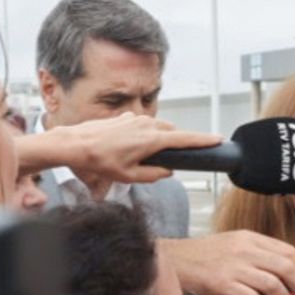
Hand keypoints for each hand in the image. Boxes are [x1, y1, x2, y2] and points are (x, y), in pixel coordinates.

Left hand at [19, 114, 219, 184]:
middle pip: (173, 133)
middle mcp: (147, 124)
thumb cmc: (100, 161)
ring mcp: (136, 118)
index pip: (185, 139)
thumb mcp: (130, 177)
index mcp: (152, 139)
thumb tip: (168, 170)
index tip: (218, 139)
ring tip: (144, 157)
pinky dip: (144, 135)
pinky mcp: (126, 117)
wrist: (76, 144)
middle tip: (172, 159)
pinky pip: (143, 125)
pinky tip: (128, 148)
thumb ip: (154, 174)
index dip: (204, 140)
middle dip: (177, 144)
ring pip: (158, 128)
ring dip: (159, 140)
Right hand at [161, 230, 294, 294]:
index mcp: (249, 238)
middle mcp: (244, 250)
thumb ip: (259, 253)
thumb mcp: (233, 243)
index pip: (288, 251)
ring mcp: (234, 267)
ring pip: (273, 284)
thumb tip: (287, 269)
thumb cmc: (202, 255)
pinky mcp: (223, 284)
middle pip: (286, 267)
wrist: (174, 259)